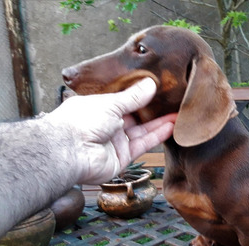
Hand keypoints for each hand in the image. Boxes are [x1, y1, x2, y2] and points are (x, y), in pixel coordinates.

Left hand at [46, 78, 175, 183]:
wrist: (70, 151)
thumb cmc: (81, 121)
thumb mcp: (111, 102)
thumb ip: (133, 96)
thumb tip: (149, 84)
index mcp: (98, 108)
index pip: (122, 101)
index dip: (139, 96)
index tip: (157, 90)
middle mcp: (106, 125)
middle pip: (135, 117)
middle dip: (153, 111)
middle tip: (172, 103)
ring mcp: (115, 142)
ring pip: (141, 131)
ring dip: (159, 123)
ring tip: (178, 114)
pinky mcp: (122, 157)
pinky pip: (142, 145)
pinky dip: (156, 136)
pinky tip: (170, 127)